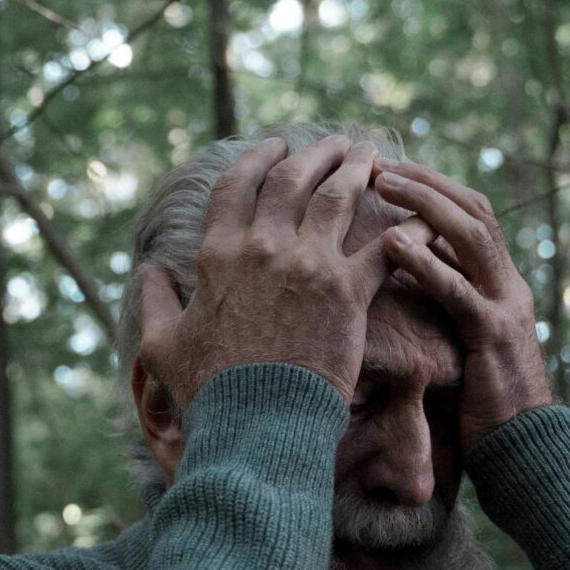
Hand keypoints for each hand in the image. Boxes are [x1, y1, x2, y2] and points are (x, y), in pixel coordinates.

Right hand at [138, 136, 391, 409]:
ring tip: (372, 153)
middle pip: (292, 179)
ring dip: (356, 168)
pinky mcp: (349, 294)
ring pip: (337, 197)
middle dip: (315, 152)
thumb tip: (147, 273)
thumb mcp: (162, 345)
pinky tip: (422, 213)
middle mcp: (263, 247)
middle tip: (335, 143)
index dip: (257, 157)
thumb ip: (156, 302)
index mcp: (218, 254)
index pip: (237, 185)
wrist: (255, 426)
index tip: (274, 145)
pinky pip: (386, 248)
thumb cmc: (207, 391)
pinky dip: (408, 228)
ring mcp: (308, 266)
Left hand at [370, 158, 554, 449]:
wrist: (526, 450)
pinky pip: (459, 291)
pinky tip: (390, 245)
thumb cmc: (484, 401)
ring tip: (382, 186)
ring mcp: (506, 308)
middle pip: (474, 211)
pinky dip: (425, 263)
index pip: (474, 214)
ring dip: (424, 205)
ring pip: (472, 236)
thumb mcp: (464, 338)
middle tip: (380, 165)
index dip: (434, 186)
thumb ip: (446, 301)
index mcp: (502, 283)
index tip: (391, 168)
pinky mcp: (493, 339)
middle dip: (426, 182)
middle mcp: (509, 286)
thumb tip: (403, 266)